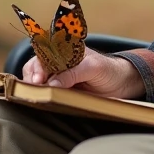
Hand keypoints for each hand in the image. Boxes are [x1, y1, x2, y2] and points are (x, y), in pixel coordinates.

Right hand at [22, 46, 145, 99]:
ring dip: (34, 90)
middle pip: (34, 68)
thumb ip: (73, 73)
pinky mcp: (60, 92)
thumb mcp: (93, 67)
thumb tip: (52, 84)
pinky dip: (41, 99)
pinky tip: (41, 103)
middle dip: (31, 79)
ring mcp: (57, 78)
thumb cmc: (108, 69)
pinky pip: (46, 95)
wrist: (122, 83)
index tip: (38, 80)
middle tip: (35, 92)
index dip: (37, 66)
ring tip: (36, 99)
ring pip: (36, 83)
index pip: (42, 54)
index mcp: (63, 50)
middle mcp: (57, 63)